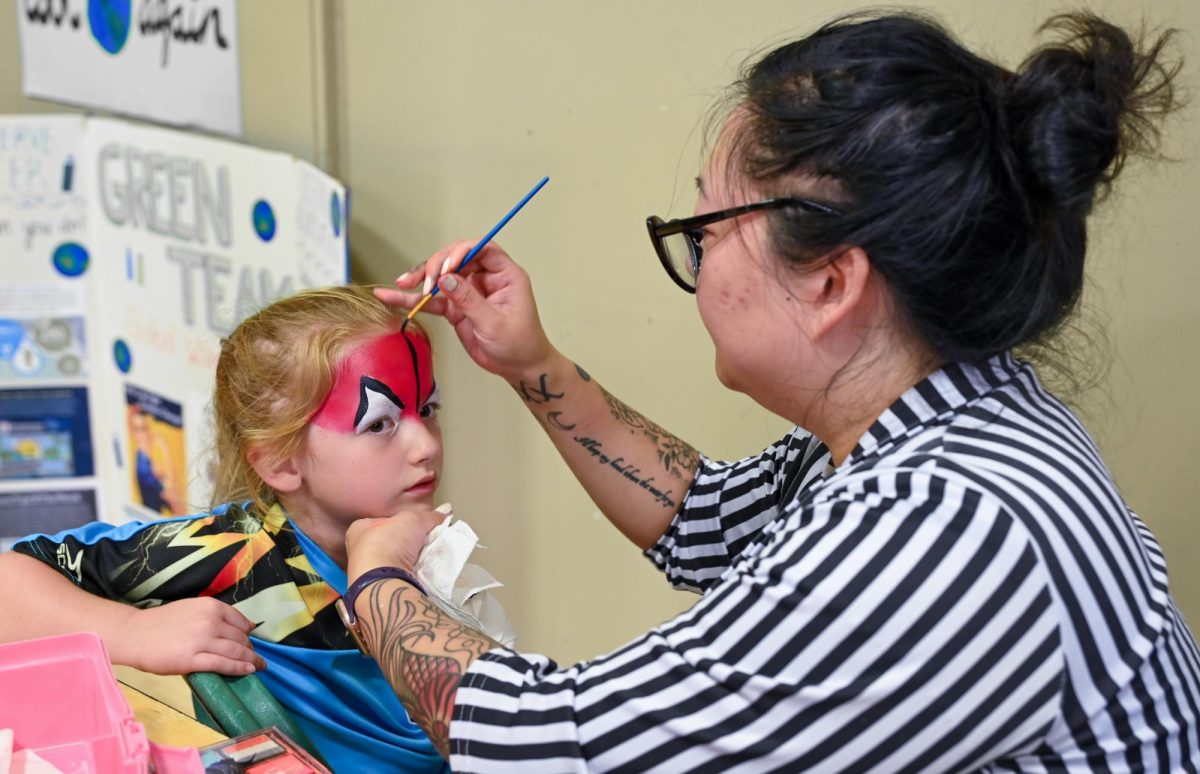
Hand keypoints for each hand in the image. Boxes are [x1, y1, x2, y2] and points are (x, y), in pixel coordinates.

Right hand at [120, 597, 265, 675]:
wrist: (135, 634)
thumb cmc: (162, 624)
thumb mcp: (192, 609)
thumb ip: (214, 616)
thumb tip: (242, 627)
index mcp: (211, 606)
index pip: (240, 621)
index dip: (248, 633)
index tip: (250, 641)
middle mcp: (210, 621)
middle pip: (240, 638)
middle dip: (249, 649)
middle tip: (253, 657)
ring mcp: (202, 640)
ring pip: (236, 651)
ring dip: (251, 660)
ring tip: (258, 666)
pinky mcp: (192, 660)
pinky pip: (223, 664)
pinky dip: (240, 668)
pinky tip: (248, 670)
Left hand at [345, 508, 445, 582]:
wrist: (382, 582)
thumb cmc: (388, 544)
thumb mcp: (413, 520)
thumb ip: (429, 516)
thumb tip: (445, 511)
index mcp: (359, 529)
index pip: (384, 521)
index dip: (403, 521)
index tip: (420, 525)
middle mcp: (359, 549)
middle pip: (392, 540)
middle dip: (410, 541)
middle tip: (427, 540)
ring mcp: (368, 570)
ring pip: (396, 559)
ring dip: (411, 557)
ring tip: (428, 555)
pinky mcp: (378, 586)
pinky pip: (398, 574)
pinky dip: (410, 572)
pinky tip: (422, 570)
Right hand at [374, 241, 557, 380]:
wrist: (518, 367)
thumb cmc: (518, 344)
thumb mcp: (494, 323)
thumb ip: (469, 300)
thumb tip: (444, 279)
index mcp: (504, 275)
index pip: (482, 249)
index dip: (462, 251)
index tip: (446, 267)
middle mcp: (485, 278)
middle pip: (456, 258)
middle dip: (436, 265)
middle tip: (424, 282)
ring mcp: (468, 291)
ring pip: (440, 276)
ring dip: (420, 278)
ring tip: (401, 283)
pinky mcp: (455, 307)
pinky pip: (432, 299)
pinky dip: (413, 298)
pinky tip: (391, 296)